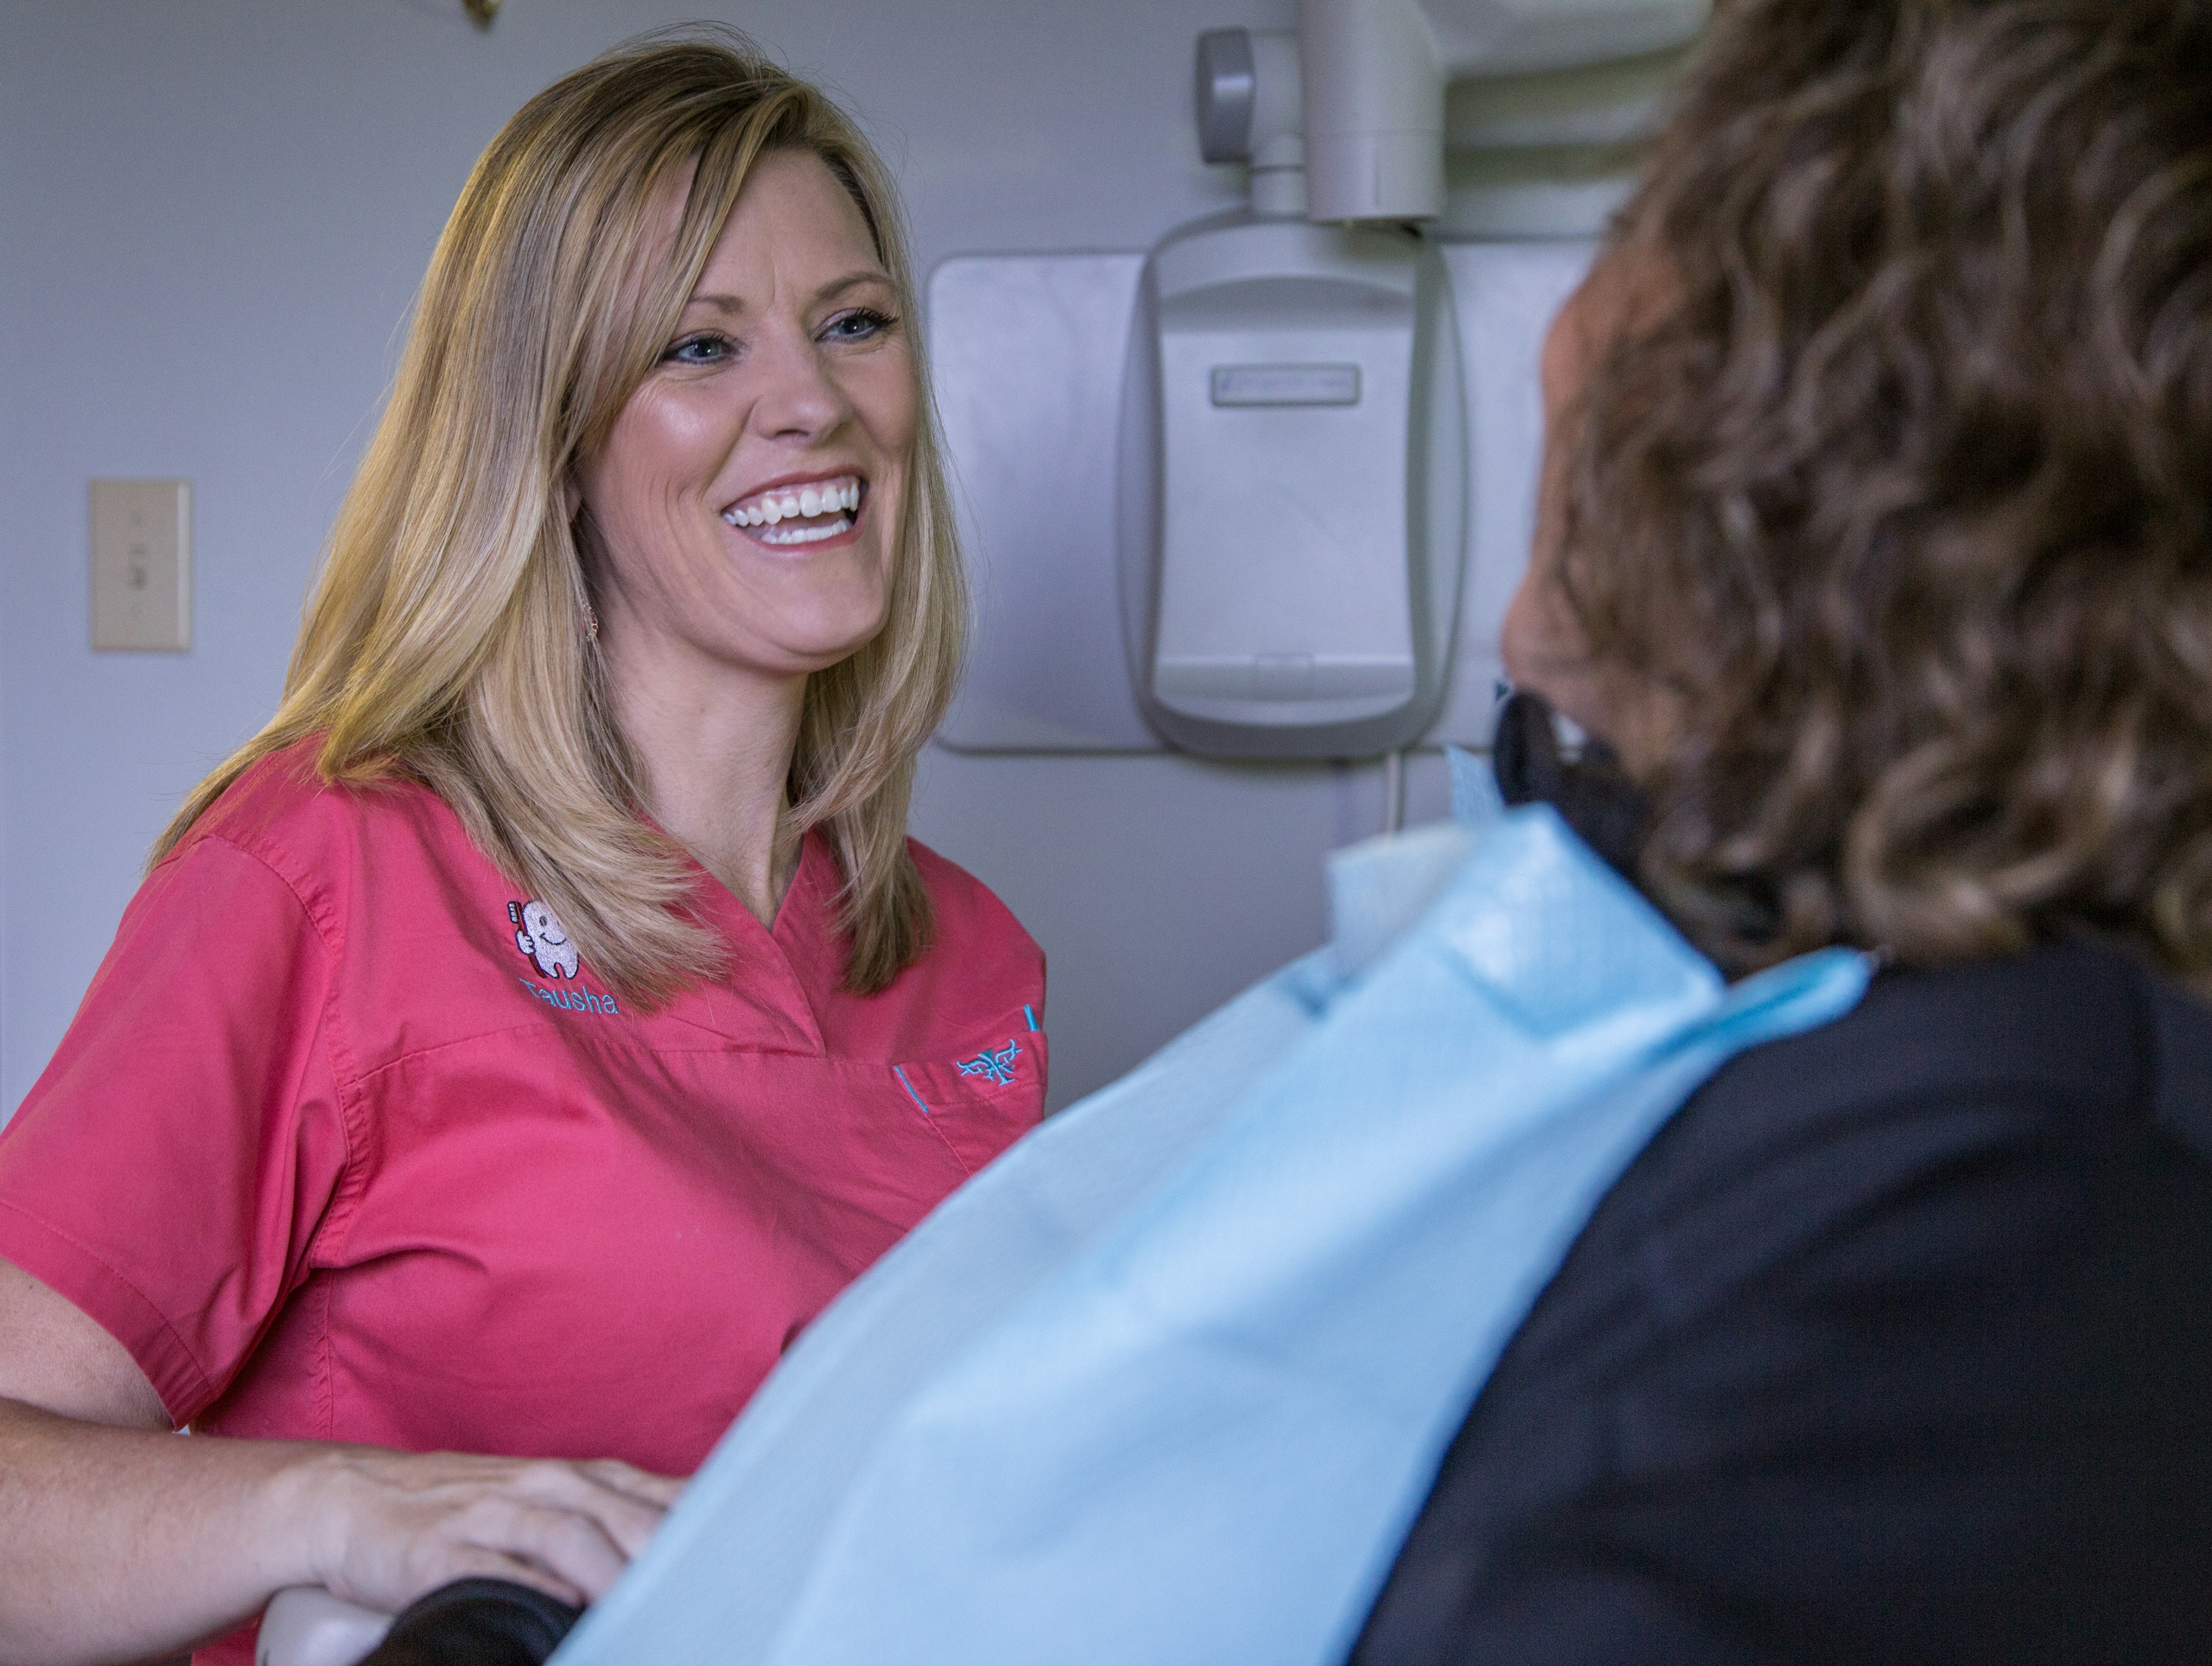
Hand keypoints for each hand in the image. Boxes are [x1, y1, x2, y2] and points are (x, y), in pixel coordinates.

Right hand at [289, 1447, 683, 1612]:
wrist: (353, 1496)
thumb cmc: (466, 1505)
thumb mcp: (548, 1498)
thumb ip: (613, 1518)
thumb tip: (689, 1550)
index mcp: (578, 1477)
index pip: (658, 1495)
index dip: (703, 1526)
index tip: (744, 1558)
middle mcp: (544, 1485)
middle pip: (626, 1516)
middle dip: (667, 1559)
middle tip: (704, 1598)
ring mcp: (492, 1513)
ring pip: (568, 1536)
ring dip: (609, 1576)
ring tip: (642, 1611)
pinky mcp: (441, 1549)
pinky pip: (495, 1567)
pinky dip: (531, 1587)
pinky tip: (557, 1610)